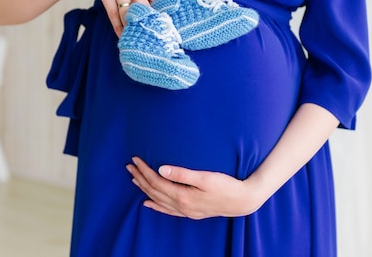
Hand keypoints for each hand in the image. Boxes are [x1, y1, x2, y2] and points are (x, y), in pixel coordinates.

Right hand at [76, 0, 164, 35]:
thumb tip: (161, 9)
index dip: (165, 14)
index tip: (168, 27)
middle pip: (145, 9)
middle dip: (149, 24)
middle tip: (153, 38)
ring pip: (127, 14)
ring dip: (132, 28)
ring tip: (137, 40)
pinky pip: (113, 14)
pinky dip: (118, 26)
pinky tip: (122, 35)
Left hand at [126, 157, 265, 218]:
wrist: (242, 201)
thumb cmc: (226, 186)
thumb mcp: (205, 177)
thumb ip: (182, 173)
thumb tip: (161, 168)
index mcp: (183, 195)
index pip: (157, 181)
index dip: (144, 170)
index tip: (135, 159)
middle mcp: (181, 205)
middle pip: (154, 191)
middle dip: (140, 178)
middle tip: (129, 167)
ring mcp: (185, 210)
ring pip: (158, 200)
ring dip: (145, 190)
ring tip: (134, 180)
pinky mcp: (190, 212)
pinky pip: (167, 210)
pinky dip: (156, 206)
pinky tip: (148, 203)